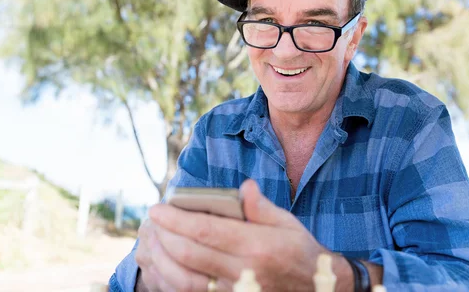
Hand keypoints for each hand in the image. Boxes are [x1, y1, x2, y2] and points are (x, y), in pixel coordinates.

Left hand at [148, 179, 350, 290]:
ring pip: (185, 281)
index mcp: (257, 246)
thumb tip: (244, 187)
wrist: (317, 289)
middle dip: (163, 236)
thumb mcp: (287, 223)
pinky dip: (172, 282)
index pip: (206, 231)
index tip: (157, 208)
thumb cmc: (299, 251)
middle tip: (151, 222)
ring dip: (161, 261)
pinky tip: (164, 266)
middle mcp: (244, 272)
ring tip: (153, 242)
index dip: (176, 219)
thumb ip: (261, 207)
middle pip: (190, 254)